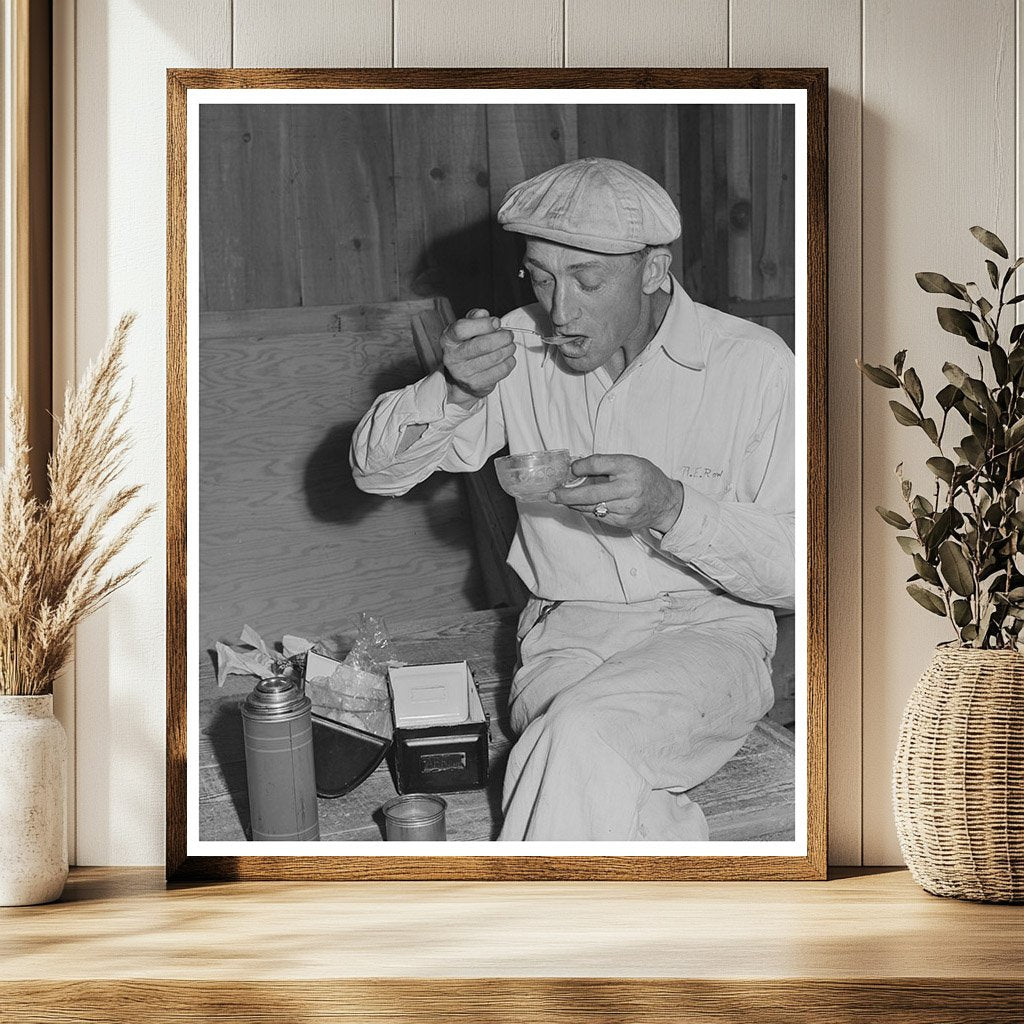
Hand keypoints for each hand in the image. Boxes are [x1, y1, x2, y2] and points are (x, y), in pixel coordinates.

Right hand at [441, 308, 515, 406]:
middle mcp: (452, 357)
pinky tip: (507, 358)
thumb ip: (475, 318)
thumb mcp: (468, 329)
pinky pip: (500, 371)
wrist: (462, 377)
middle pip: (482, 345)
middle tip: (509, 335)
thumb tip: (484, 314)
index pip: (462, 328)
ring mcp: (463, 373)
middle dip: (502, 338)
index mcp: (448, 339)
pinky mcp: (476, 384)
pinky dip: (509, 362)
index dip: (484, 324)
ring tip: (510, 346)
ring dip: (508, 349)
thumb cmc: (468, 347)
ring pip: (495, 358)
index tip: (497, 322)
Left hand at [548, 454, 683, 533]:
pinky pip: (598, 516)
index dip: (581, 466)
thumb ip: (607, 464)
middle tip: (553, 494)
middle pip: (591, 492)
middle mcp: (628, 487)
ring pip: (592, 507)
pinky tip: (577, 506)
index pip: (598, 464)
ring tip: (560, 499)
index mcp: (630, 467)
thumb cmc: (646, 478)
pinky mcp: (623, 521)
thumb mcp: (631, 462)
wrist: (667, 502)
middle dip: (567, 494)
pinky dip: (585, 510)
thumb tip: (577, 468)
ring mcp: (626, 507)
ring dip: (573, 503)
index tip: (572, 468)